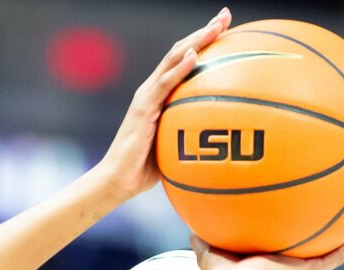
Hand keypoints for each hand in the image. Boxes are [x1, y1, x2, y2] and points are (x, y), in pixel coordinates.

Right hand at [94, 8, 231, 203]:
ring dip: (197, 40)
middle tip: (226, 15)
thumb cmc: (144, 170)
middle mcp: (152, 89)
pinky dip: (180, 68)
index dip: (203, 41)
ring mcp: (146, 96)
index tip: (225, 28)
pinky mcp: (143, 108)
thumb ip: (190, 136)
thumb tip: (219, 142)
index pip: (184, 60)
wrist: (117, 180)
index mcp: (160, 95)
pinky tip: (195, 55)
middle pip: (181, 51)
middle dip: (205, 31)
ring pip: (174, 59)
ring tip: (217, 26)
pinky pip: (165, 84)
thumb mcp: (174, 148)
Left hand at [190, 229, 343, 269]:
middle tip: (336, 222)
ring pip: (330, 255)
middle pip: (311, 252)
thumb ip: (203, 241)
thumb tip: (191, 230)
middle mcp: (289, 269)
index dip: (292, 241)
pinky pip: (335, 257)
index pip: (285, 252)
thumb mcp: (212, 253)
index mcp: (269, 266)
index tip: (300, 226)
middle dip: (323, 238)